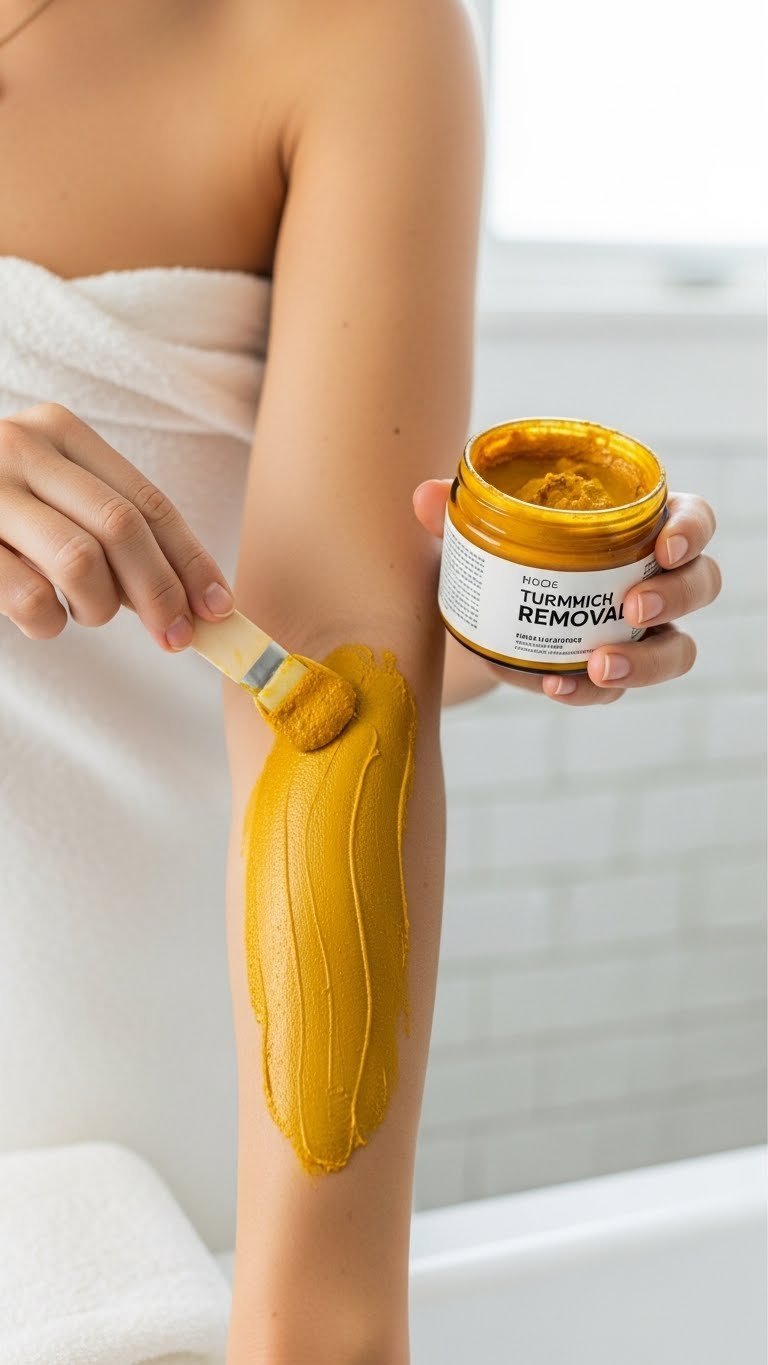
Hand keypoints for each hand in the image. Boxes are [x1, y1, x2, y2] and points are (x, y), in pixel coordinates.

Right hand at [0, 403, 235, 651]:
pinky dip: (49, 623)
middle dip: (161, 593)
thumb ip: (112, 532)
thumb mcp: (53, 496)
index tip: (220, 608)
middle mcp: (21, 448)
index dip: (191, 559)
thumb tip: (195, 600)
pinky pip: (29, 598)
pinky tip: (42, 617)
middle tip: (177, 638)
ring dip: (99, 607)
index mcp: (60, 432)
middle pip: (122, 527)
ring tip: (85, 613)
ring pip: (80, 562)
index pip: (147, 500)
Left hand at [413, 478, 720, 706]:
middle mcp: (654, 579)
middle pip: (700, 585)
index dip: (691, 531)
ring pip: (677, 650)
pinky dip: (587, 691)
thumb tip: (425, 496)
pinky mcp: (613, 673)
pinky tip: (556, 685)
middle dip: (675, 597)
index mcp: (640, 526)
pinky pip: (616, 689)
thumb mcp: (483, 529)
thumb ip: (459, 514)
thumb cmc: (505, 552)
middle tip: (632, 608)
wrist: (484, 611)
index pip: (691, 520)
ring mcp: (642, 632)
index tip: (666, 546)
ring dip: (645, 662)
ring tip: (600, 666)